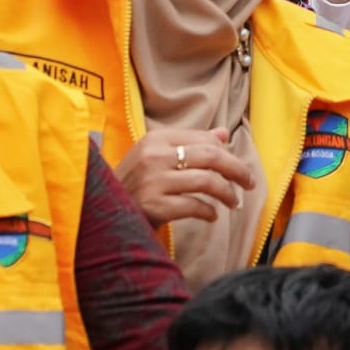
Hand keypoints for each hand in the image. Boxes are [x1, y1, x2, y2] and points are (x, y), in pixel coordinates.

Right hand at [114, 127, 257, 227]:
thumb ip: (189, 143)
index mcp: (156, 139)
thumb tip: (223, 134)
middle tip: (250, 183)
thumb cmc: (132, 184)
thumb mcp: (156, 157)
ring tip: (232, 202)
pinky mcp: (153, 206)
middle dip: (237, 170)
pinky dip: (208, 211)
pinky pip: (194, 206)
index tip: (240, 168)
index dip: (228, 154)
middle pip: (211, 157)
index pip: (204, 141)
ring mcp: (153, 181)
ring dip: (226, 193)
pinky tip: (212, 215)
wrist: (99, 213)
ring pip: (206, 181)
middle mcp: (155, 156)